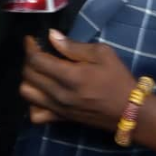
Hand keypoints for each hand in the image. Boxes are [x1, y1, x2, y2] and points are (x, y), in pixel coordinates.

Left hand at [19, 31, 134, 128]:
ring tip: (40, 71)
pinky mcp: (60, 119)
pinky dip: (33, 102)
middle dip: (28, 59)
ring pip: (26, 93)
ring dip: (28, 79)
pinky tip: (42, 92)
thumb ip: (74, 46)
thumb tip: (51, 36)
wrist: (129, 111)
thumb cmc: (118, 80)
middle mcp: (58, 94)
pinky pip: (35, 114)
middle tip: (38, 52)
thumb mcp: (103, 54)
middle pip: (28, 74)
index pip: (36, 60)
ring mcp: (58, 108)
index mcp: (69, 76)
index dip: (30, 47)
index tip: (31, 39)